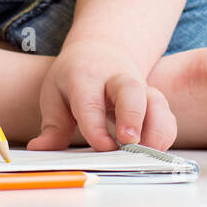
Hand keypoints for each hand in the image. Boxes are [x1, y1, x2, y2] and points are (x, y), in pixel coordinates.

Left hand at [27, 40, 177, 151]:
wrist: (103, 50)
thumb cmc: (76, 76)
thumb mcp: (55, 93)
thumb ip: (52, 125)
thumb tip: (39, 150)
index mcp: (85, 77)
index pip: (90, 102)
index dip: (96, 126)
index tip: (103, 147)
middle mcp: (117, 79)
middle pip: (130, 91)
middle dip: (132, 116)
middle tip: (129, 142)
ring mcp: (140, 88)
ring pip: (157, 104)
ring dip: (156, 131)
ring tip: (147, 156)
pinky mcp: (155, 101)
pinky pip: (167, 118)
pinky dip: (164, 137)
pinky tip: (153, 154)